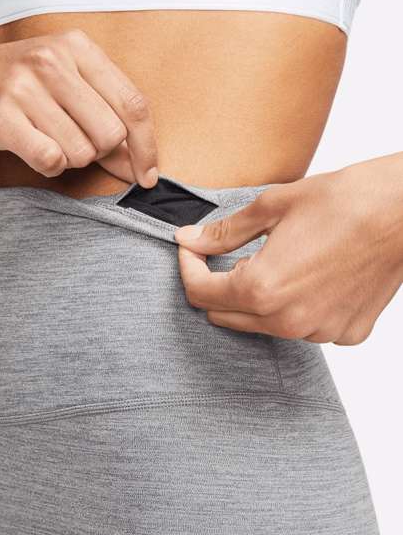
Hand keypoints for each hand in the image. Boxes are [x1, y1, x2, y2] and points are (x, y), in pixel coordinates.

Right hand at [0, 29, 157, 185]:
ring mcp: (25, 84)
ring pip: (81, 152)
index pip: (133, 105)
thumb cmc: (12, 89)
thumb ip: (103, 115)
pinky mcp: (1, 113)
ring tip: (45, 140)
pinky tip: (32, 150)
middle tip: (72, 144)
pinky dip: (47, 165)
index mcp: (77, 47)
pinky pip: (50, 160)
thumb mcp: (61, 84)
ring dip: (69, 159)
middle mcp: (53, 60)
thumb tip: (139, 165)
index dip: (146, 148)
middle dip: (98, 153)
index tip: (147, 176)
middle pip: (110, 134)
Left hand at [175, 153, 402, 344]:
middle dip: (216, 286)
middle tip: (225, 256)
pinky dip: (293, 307)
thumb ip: (224, 232)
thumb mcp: (272, 207)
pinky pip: (302, 327)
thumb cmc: (345, 201)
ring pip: (262, 325)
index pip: (200, 293)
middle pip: (225, 315)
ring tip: (274, 262)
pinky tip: (307, 278)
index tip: (191, 250)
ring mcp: (319, 331)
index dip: (188, 268)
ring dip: (255, 299)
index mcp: (263, 288)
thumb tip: (189, 239)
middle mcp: (287, 320)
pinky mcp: (344, 333)